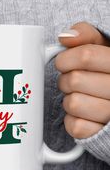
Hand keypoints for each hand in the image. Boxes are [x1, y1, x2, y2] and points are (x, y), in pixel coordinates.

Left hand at [56, 22, 109, 138]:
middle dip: (66, 80)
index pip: (84, 55)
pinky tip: (83, 114)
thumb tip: (65, 36)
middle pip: (74, 80)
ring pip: (73, 103)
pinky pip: (74, 125)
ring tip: (80, 97)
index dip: (66, 59)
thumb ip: (86, 36)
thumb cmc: (105, 73)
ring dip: (69, 100)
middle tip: (74, 82)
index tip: (65, 63)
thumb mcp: (102, 48)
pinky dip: (72, 119)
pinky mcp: (99, 134)